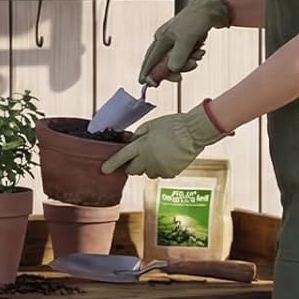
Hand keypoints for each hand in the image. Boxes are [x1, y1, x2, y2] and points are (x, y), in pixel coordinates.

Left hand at [101, 106, 222, 178]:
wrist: (193, 132)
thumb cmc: (172, 125)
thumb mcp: (150, 124)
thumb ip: (138, 135)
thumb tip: (131, 142)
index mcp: (141, 146)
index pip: (121, 158)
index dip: (111, 164)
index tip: (104, 170)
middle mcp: (148, 160)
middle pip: (132, 170)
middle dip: (132, 165)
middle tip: (138, 157)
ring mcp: (159, 168)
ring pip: (147, 173)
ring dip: (148, 167)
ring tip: (158, 154)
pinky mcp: (170, 173)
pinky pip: (161, 174)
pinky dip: (161, 168)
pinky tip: (168, 158)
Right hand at [139, 0, 231, 85]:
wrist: (212, 8)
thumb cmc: (197, 19)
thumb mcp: (187, 38)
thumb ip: (179, 55)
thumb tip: (172, 69)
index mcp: (161, 38)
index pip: (150, 59)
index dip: (147, 72)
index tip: (144, 84)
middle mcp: (165, 40)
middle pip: (163, 63)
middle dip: (174, 70)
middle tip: (182, 76)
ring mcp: (175, 41)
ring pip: (177, 61)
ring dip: (188, 62)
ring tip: (198, 54)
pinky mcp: (185, 42)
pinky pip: (185, 56)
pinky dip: (193, 57)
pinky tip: (200, 50)